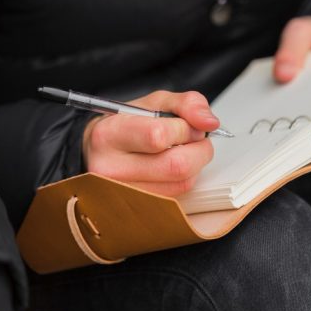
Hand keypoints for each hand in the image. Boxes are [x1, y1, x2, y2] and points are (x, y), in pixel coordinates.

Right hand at [82, 91, 217, 195]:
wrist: (100, 150)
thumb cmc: (128, 124)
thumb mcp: (156, 102)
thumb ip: (188, 104)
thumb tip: (210, 123)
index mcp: (109, 134)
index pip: (158, 136)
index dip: (185, 129)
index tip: (189, 125)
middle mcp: (110, 168)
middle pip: (176, 166)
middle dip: (198, 149)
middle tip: (195, 138)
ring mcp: (122, 193)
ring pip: (182, 183)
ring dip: (195, 165)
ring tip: (183, 151)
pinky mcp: (137, 208)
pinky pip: (178, 195)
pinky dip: (185, 179)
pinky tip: (174, 167)